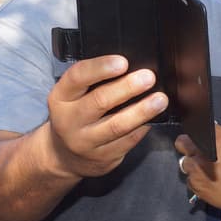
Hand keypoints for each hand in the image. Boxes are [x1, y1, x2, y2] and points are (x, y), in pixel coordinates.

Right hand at [46, 55, 167, 178]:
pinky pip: (127, 142)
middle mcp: (69, 121)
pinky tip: (153, 119)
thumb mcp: (72, 96)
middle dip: (127, 87)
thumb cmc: (75, 115)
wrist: (63, 155)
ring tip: (160, 100)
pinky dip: (142, 128)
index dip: (100, 67)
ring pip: (117, 125)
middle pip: (100, 101)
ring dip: (142, 111)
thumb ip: (93, 82)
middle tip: (148, 77)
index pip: (77, 77)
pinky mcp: (102, 158)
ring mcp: (85, 142)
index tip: (123, 62)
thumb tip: (131, 66)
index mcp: (60, 98)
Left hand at [175, 125, 220, 214]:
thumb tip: (219, 136)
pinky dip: (196, 179)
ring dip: (192, 164)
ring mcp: (194, 169)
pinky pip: (189, 179)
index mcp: (212, 138)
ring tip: (205, 169)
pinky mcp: (194, 184)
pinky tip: (208, 180)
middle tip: (198, 151)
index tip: (199, 137)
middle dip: (188, 145)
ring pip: (184, 162)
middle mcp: (199, 152)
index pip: (196, 128)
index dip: (197, 133)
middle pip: (182, 142)